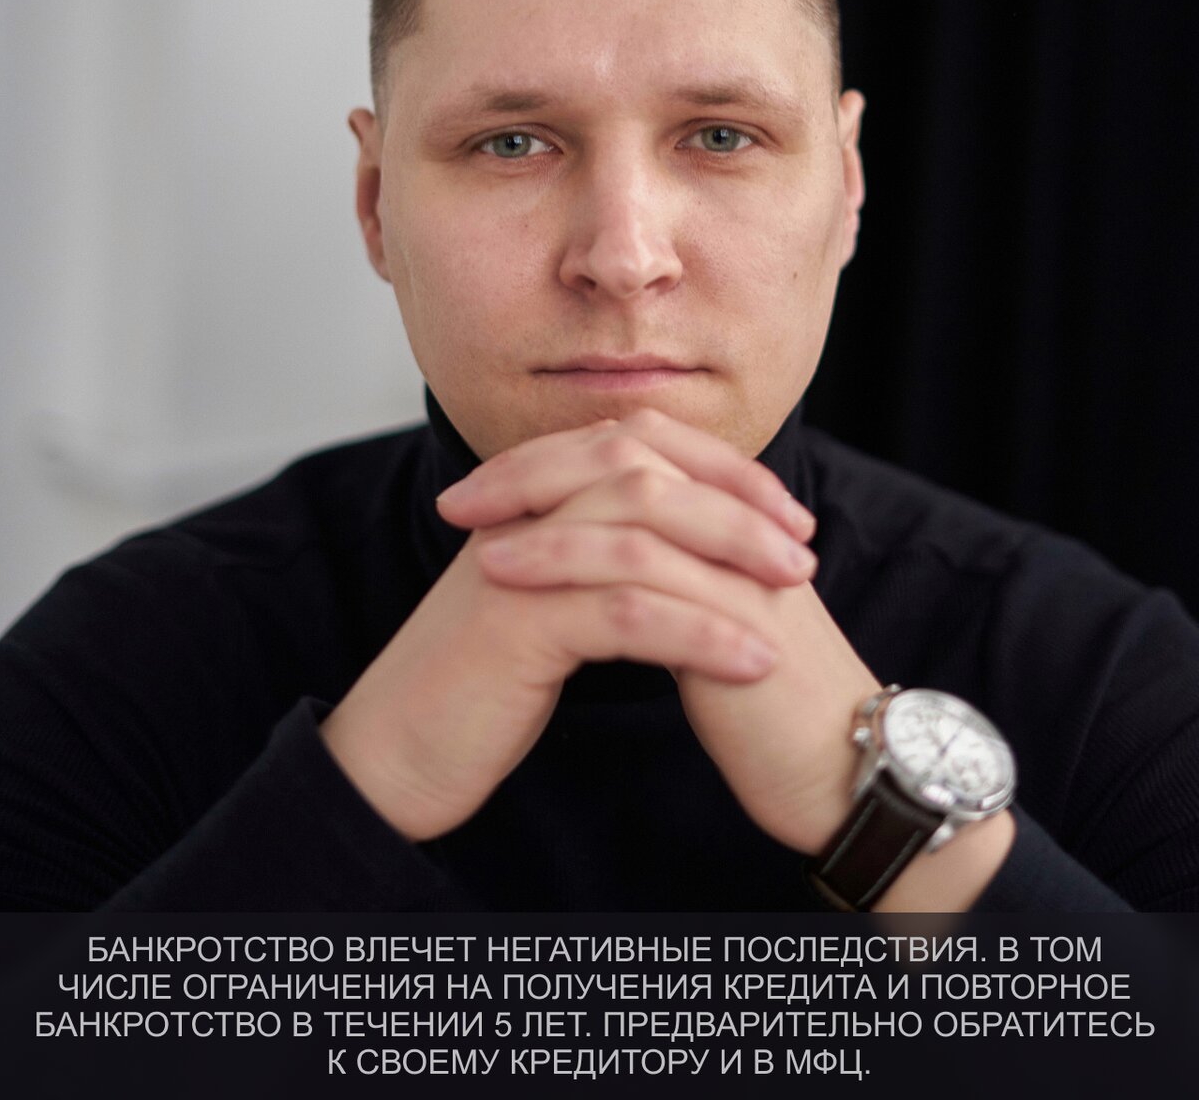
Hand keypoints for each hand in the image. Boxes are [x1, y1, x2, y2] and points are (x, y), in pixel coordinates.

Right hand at [319, 413, 815, 841]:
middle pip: (647, 471)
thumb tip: (690, 543)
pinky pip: (627, 614)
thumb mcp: (550, 604)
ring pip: (643, 531)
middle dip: (737, 505)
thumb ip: (601, 560)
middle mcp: (525, 514)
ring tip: (793, 596)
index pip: (640, 444)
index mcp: (536, 501)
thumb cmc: (480, 685)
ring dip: (730, 560)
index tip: (786, 512)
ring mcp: (518, 561)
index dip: (720, 469)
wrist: (396, 753)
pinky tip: (751, 661)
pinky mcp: (517, 623)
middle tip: (803, 550)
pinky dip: (700, 632)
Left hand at [463, 408, 1014, 907]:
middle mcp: (740, 524)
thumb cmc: (773, 709)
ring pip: (628, 500)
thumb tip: (609, 557)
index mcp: (735, 518)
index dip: (560, 457)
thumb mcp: (717, 623)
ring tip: (467, 528)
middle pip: (629, 452)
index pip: (639, 449)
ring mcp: (740, 562)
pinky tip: (503, 573)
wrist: (848, 773)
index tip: (489, 484)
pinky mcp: (732, 613)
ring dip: (536, 506)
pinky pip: (634, 565)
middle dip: (537, 465)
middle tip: (464, 494)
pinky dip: (559, 560)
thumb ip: (679, 578)